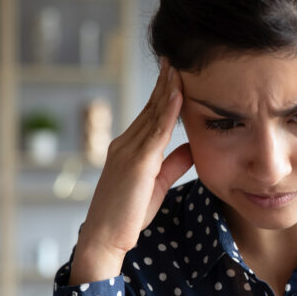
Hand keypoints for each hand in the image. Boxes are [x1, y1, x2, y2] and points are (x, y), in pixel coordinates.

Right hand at [70, 58, 192, 283]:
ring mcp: (128, 151)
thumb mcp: (156, 185)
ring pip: (153, 113)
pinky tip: (178, 93)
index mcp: (128, 149)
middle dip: (164, 82)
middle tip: (176, 57)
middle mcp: (124, 144)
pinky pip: (156, 131)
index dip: (163, 93)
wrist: (105, 238)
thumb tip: (192, 148)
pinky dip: (168, 109)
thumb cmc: (128, 216)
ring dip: (167, 88)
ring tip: (179, 65)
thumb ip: (172, 164)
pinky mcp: (136, 162)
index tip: (175, 72)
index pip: (150, 115)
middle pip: (150, 107)